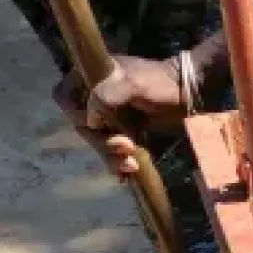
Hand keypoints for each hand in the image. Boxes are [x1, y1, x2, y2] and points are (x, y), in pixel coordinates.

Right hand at [53, 54, 184, 177]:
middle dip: (102, 141)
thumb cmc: (160, 83)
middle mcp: (95, 97)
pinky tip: (126, 174)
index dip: (75, 114)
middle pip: (83, 126)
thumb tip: (90, 119)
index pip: (65, 98)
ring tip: (131, 164)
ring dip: (111, 156)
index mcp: (90, 77)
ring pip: (98, 142)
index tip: (95, 124)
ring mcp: (110, 117)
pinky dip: (118, 164)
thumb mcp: (132, 82)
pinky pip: (112, 151)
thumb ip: (106, 95)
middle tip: (126, 146)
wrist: (188, 94)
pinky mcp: (124, 132)